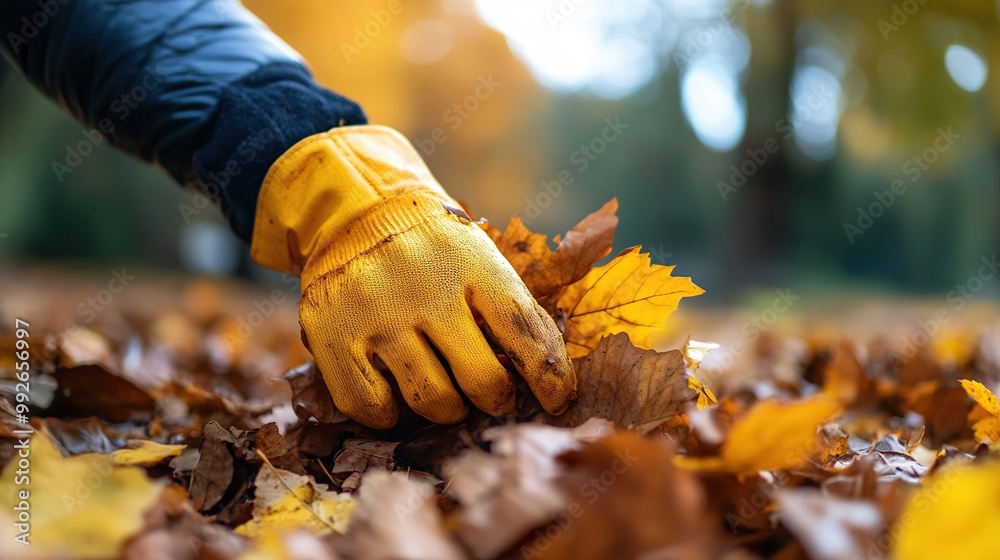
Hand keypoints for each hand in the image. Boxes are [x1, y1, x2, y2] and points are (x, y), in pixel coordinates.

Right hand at [251, 126, 575, 427]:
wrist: (356, 212)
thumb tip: (553, 382)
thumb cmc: (435, 250)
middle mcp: (423, 287)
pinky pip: (368, 406)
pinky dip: (389, 415)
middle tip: (493, 397)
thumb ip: (514, 311)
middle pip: (481, 379)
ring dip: (447, 409)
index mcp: (472, 263)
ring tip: (447, 396)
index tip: (555, 401)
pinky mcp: (330, 334)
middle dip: (496, 399)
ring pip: (429, 400)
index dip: (549, 377)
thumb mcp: (481, 259)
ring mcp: (374, 313)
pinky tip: (397, 395)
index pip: (524, 333)